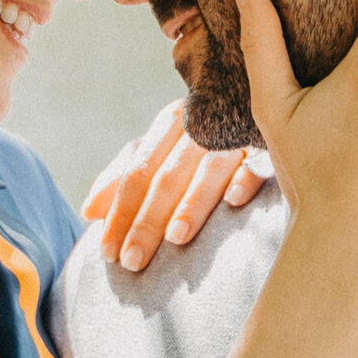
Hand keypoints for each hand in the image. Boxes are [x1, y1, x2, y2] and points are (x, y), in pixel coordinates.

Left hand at [82, 101, 269, 270]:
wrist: (257, 96)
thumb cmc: (203, 138)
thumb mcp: (163, 149)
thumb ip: (125, 176)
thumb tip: (88, 211)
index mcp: (170, 124)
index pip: (135, 172)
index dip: (119, 213)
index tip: (107, 253)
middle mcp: (199, 125)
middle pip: (165, 176)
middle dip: (146, 220)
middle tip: (132, 261)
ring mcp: (234, 134)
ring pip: (206, 169)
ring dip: (191, 202)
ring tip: (176, 238)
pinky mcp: (268, 144)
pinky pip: (257, 160)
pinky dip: (245, 176)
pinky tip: (234, 199)